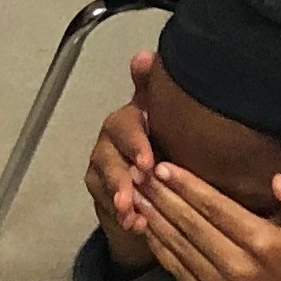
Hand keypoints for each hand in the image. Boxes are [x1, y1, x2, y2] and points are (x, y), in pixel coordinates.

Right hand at [85, 53, 158, 272]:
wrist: (162, 189)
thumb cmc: (176, 150)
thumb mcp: (182, 124)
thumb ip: (163, 93)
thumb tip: (143, 55)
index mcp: (137, 117)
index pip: (128, 121)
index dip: (135, 139)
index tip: (147, 161)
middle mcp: (116, 136)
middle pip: (110, 149)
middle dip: (123, 168)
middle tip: (140, 184)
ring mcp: (103, 162)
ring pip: (104, 175)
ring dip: (119, 193)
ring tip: (130, 210)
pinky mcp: (98, 188)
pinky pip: (105, 202)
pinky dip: (122, 215)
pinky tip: (135, 225)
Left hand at [130, 161, 280, 280]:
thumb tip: (279, 179)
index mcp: (262, 243)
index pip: (215, 208)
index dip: (187, 186)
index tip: (164, 166)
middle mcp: (236, 267)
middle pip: (189, 225)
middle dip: (161, 197)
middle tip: (138, 173)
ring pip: (178, 247)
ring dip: (154, 219)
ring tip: (134, 194)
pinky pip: (178, 272)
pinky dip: (160, 248)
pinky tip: (147, 228)